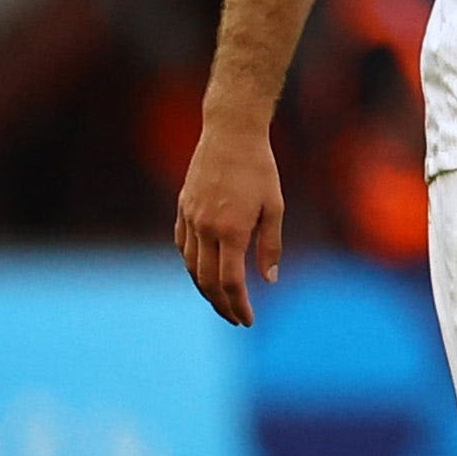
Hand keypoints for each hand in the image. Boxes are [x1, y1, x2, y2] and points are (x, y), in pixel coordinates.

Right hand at [175, 124, 284, 325]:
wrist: (229, 134)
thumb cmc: (259, 169)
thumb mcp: (274, 207)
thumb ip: (270, 246)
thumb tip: (269, 280)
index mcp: (230, 231)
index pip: (230, 282)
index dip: (238, 306)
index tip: (248, 321)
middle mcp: (205, 229)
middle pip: (206, 282)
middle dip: (221, 305)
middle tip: (236, 319)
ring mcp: (189, 219)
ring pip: (190, 267)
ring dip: (204, 289)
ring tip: (222, 301)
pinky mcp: (182, 209)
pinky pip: (183, 247)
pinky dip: (192, 266)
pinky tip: (203, 271)